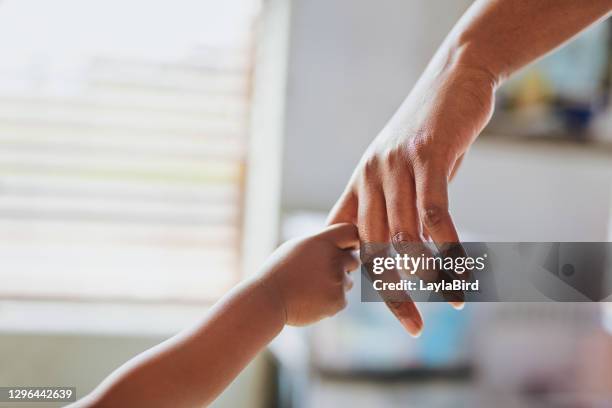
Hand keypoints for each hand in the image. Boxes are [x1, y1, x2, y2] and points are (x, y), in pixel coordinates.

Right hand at [260, 223, 359, 325]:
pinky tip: (312, 299)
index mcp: (322, 242)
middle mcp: (333, 259)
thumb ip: (321, 244)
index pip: (351, 232)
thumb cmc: (279, 272)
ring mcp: (338, 280)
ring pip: (348, 281)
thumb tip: (340, 244)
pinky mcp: (339, 300)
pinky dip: (330, 301)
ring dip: (336, 285)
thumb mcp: (297, 247)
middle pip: (354, 259)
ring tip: (311, 288)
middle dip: (343, 266)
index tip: (346, 248)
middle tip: (321, 273)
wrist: (269, 299)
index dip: (351, 241)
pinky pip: (342, 298)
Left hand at [328, 52, 496, 335]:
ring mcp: (396, 166)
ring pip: (404, 234)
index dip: (356, 277)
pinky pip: (434, 213)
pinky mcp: (427, 157)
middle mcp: (371, 176)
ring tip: (444, 299)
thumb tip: (395, 243)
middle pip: (373, 247)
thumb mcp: (402, 168)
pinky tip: (460, 269)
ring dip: (425, 273)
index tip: (372, 307)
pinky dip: (448, 247)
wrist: (454, 78)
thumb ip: (394, 204)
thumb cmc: (429, 130)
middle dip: (391, 290)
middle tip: (411, 323)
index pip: (348, 239)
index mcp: (360, 182)